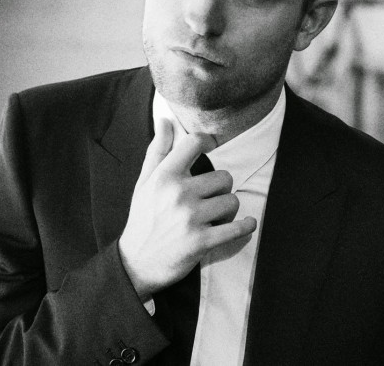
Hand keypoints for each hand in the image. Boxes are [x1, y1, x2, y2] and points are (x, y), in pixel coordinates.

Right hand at [118, 119, 257, 300]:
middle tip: (211, 198)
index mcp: (165, 176)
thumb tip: (165, 120)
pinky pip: (237, 228)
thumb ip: (157, 150)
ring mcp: (191, 218)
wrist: (136, 263)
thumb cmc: (143, 218)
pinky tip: (246, 224)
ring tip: (216, 216)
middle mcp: (179, 193)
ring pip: (232, 201)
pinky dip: (246, 226)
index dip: (208, 141)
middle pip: (224, 177)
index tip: (211, 148)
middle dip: (221, 188)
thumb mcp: (145, 182)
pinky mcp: (202, 241)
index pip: (194, 142)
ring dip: (229, 210)